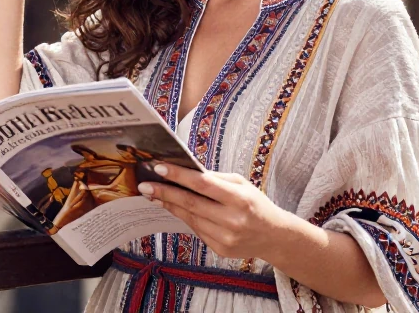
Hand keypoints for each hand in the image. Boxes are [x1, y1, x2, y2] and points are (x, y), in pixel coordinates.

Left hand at [138, 163, 289, 260]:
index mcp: (239, 199)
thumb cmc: (255, 204)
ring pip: (190, 218)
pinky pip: (196, 230)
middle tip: (145, 185)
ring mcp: (226, 237)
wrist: (274, 236)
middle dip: (165, 193)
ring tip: (153, 194)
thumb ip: (215, 179)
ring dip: (169, 205)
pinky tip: (172, 207)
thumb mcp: (241, 185)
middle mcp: (233, 220)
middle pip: (191, 204)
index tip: (159, 168)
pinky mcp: (220, 249)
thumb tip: (185, 171)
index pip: (203, 184)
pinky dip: (183, 217)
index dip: (179, 176)